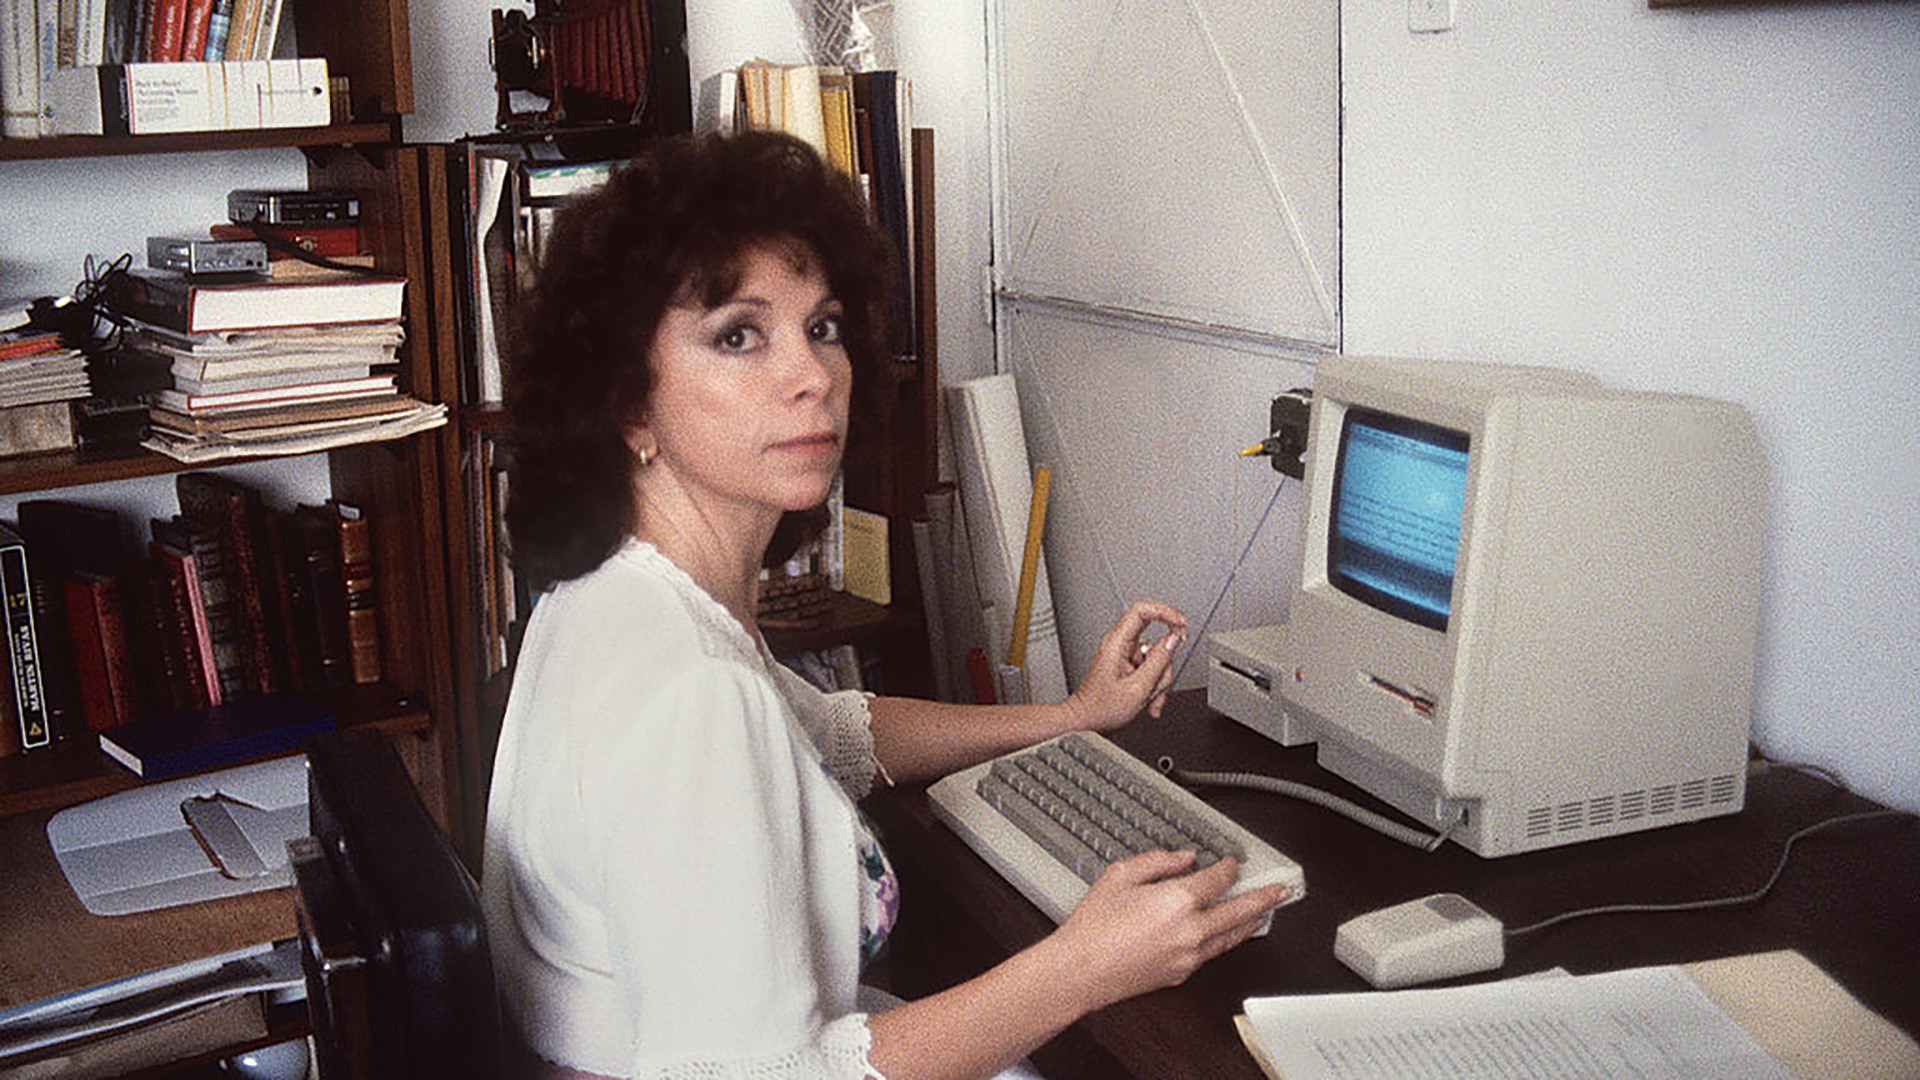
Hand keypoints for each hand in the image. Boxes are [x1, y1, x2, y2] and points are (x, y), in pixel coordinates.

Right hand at [1047, 851, 1290, 1010]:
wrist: (1079, 971)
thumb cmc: (1092, 927)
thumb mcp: (1119, 875)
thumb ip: (1156, 861)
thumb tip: (1182, 858)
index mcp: (1176, 901)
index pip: (1218, 879)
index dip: (1229, 867)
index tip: (1232, 862)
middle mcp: (1190, 930)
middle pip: (1240, 911)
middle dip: (1264, 898)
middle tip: (1281, 890)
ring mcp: (1188, 956)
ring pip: (1233, 937)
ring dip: (1252, 922)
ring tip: (1265, 913)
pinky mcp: (1181, 974)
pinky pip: (1214, 953)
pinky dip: (1227, 940)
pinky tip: (1229, 935)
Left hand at [1064, 599, 1188, 729]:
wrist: (1087, 720)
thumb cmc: (1101, 707)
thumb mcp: (1137, 687)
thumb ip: (1159, 661)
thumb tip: (1173, 640)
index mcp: (1117, 642)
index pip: (1143, 609)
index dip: (1166, 612)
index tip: (1181, 624)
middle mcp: (1120, 644)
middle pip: (1157, 638)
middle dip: (1164, 664)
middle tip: (1157, 683)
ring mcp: (1126, 654)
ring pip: (1158, 658)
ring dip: (1159, 681)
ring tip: (1147, 698)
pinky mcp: (1130, 664)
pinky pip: (1153, 669)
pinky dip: (1155, 686)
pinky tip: (1147, 700)